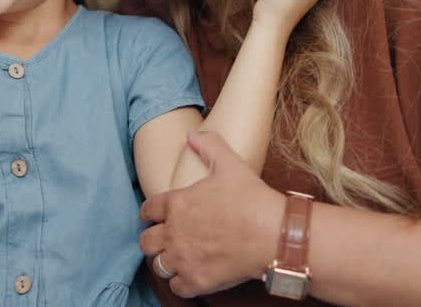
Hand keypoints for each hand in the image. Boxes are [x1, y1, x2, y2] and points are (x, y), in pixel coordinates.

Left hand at [140, 130, 285, 297]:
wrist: (274, 235)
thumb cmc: (252, 199)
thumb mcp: (230, 164)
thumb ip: (209, 146)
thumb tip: (192, 133)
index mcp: (177, 203)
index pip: (148, 210)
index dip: (151, 213)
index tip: (156, 216)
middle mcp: (174, 232)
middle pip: (146, 241)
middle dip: (154, 240)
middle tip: (166, 239)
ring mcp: (184, 258)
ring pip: (158, 265)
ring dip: (166, 261)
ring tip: (177, 258)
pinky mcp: (197, 280)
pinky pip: (176, 287)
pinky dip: (181, 283)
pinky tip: (191, 276)